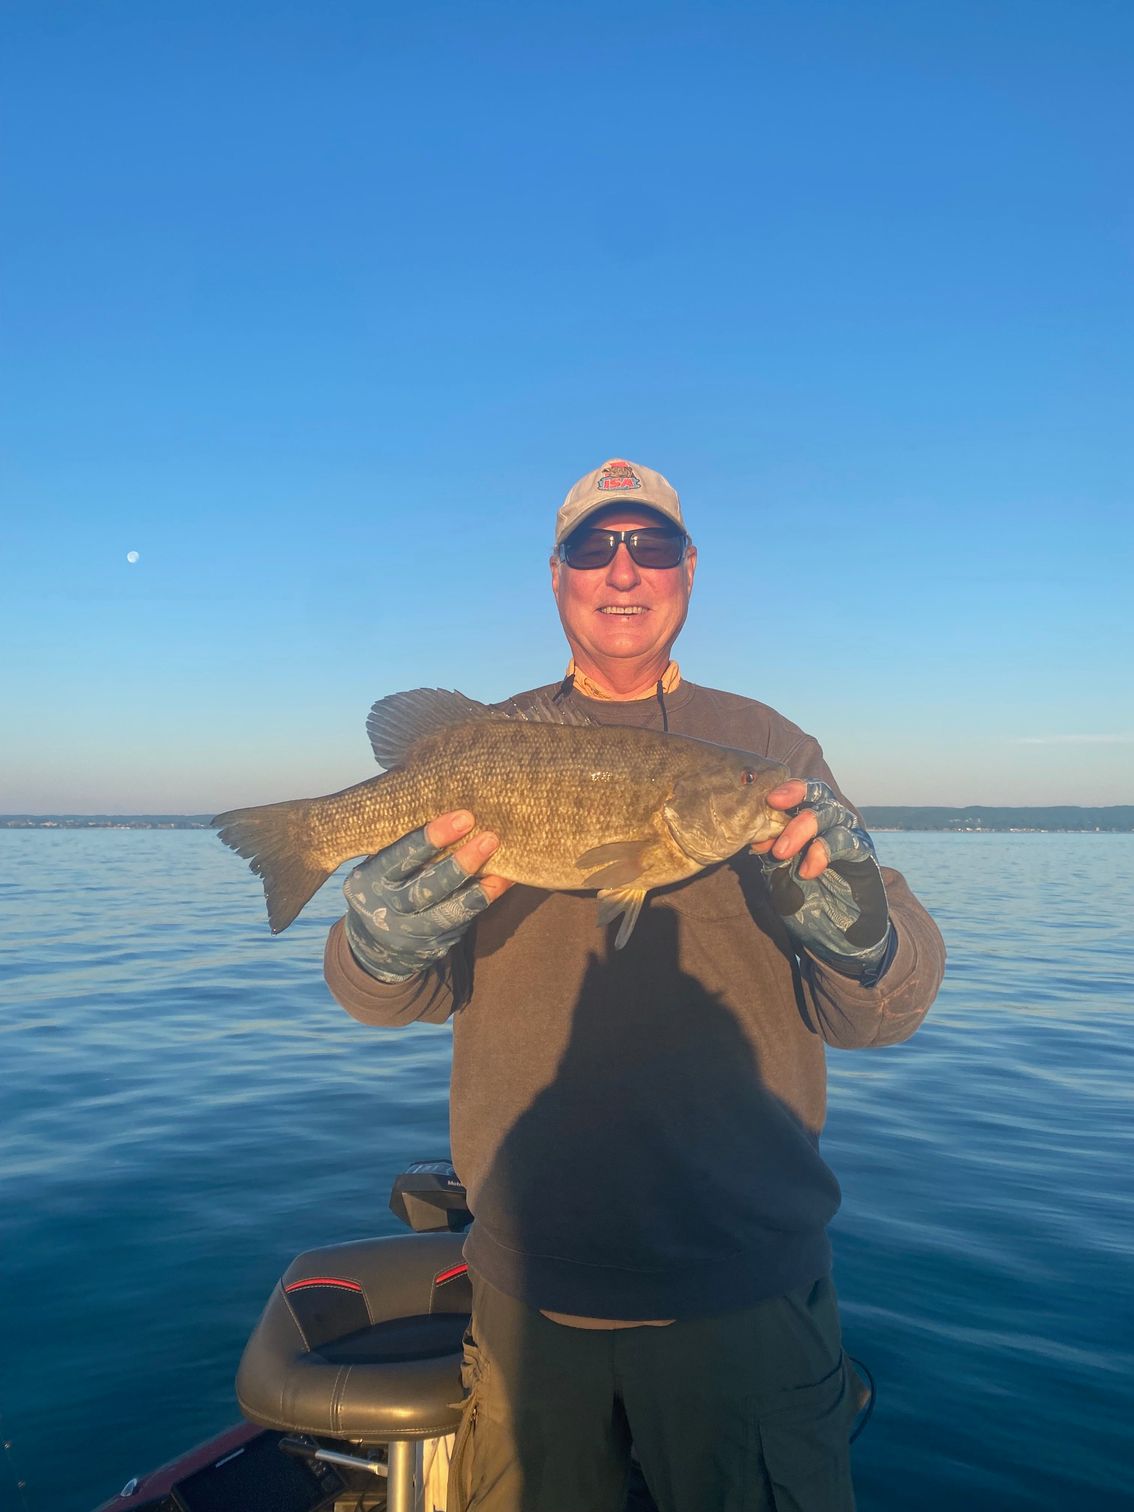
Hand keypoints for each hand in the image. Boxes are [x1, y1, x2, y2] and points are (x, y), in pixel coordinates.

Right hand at [343, 811, 512, 983]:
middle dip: (462, 863)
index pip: (400, 857)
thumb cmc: (384, 885)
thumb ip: (401, 842)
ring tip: (507, 866)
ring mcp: (412, 932)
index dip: (432, 838)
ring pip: (451, 910)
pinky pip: (464, 921)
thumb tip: (444, 800)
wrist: (376, 945)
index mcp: (369, 881)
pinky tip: (504, 882)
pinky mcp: (435, 946)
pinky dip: (484, 900)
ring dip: (482, 887)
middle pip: (428, 887)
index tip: (464, 817)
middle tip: (491, 838)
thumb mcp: (378, 866)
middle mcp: (389, 909)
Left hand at [753, 780, 893, 982]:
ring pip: (830, 813)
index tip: (764, 799)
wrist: (838, 937)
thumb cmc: (806, 903)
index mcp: (808, 823)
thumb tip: (756, 834)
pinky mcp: (863, 854)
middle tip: (772, 808)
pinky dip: (822, 851)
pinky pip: (846, 840)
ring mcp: (849, 836)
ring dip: (802, 828)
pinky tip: (808, 871)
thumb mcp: (779, 878)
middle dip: (793, 798)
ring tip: (782, 853)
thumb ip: (771, 855)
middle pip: (817, 794)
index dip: (782, 790)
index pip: (800, 793)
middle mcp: (831, 823)